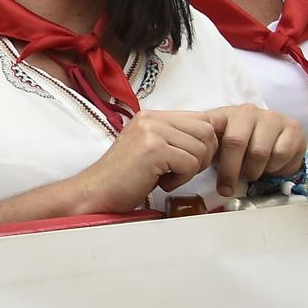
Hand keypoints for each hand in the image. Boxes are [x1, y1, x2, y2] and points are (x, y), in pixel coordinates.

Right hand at [75, 110, 218, 211]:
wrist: (96, 192)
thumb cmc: (125, 176)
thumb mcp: (151, 148)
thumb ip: (175, 137)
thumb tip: (211, 137)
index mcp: (151, 116)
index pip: (201, 118)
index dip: (206, 142)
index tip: (191, 159)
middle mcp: (151, 119)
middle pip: (206, 130)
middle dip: (204, 155)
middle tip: (181, 170)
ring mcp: (151, 132)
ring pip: (201, 148)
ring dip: (190, 170)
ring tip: (167, 176)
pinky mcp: (153, 149)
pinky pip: (190, 163)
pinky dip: (180, 179)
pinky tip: (161, 182)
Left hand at [202, 104, 304, 196]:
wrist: (274, 139)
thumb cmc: (240, 145)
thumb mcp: (218, 146)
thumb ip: (206, 151)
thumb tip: (192, 166)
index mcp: (224, 114)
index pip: (212, 133)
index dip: (210, 156)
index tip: (213, 180)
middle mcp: (248, 111)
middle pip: (236, 143)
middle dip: (232, 171)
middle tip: (229, 187)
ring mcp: (272, 117)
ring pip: (260, 152)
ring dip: (254, 171)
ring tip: (251, 173)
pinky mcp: (293, 127)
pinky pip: (282, 154)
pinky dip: (275, 168)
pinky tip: (270, 167)